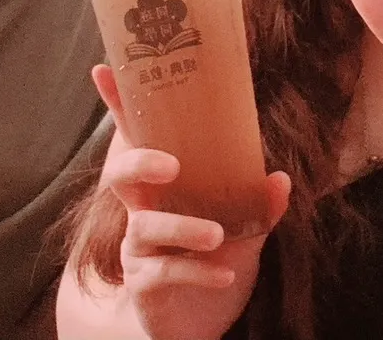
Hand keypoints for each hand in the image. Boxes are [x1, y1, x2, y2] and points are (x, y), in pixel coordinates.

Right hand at [93, 66, 291, 339]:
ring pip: (145, 225)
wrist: (200, 326)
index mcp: (164, 188)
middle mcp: (143, 212)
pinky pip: (163, 271)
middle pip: (120, 176)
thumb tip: (278, 178)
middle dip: (140, 161)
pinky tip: (226, 272)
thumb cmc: (213, 264)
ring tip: (217, 234)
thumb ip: (259, 206)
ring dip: (184, 226)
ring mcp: (139, 249)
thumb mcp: (246, 233)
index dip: (118, 106)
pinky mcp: (144, 284)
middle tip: (172, 164)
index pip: (138, 140)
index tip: (104, 69)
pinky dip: (197, 270)